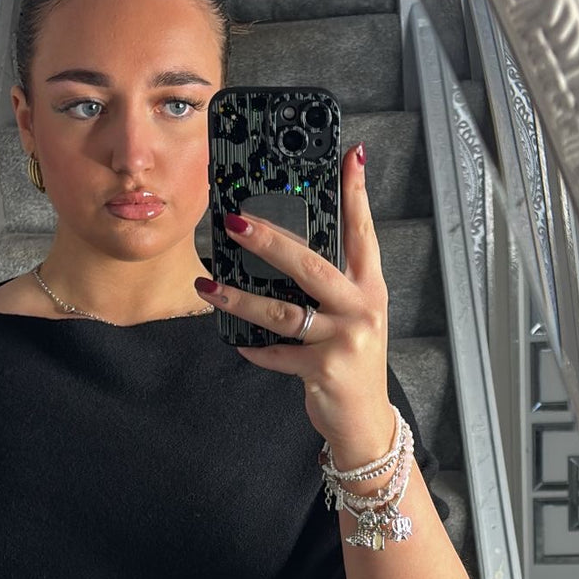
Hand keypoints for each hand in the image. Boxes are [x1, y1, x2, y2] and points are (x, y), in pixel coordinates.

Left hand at [196, 143, 394, 453]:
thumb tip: (283, 247)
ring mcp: (345, 339)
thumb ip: (330, 284)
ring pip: (284, 311)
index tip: (351, 156)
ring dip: (241, 298)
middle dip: (270, 241)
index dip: (357, 193)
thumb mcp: (353, 316)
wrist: (366, 422)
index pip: (362, 231)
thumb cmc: (352, 361)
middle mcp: (361, 308)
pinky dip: (253, 349)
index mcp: (369, 287)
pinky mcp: (324, 370)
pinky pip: (277, 353)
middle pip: (311, 264)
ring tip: (209, 286)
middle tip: (235, 222)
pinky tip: (235, 342)